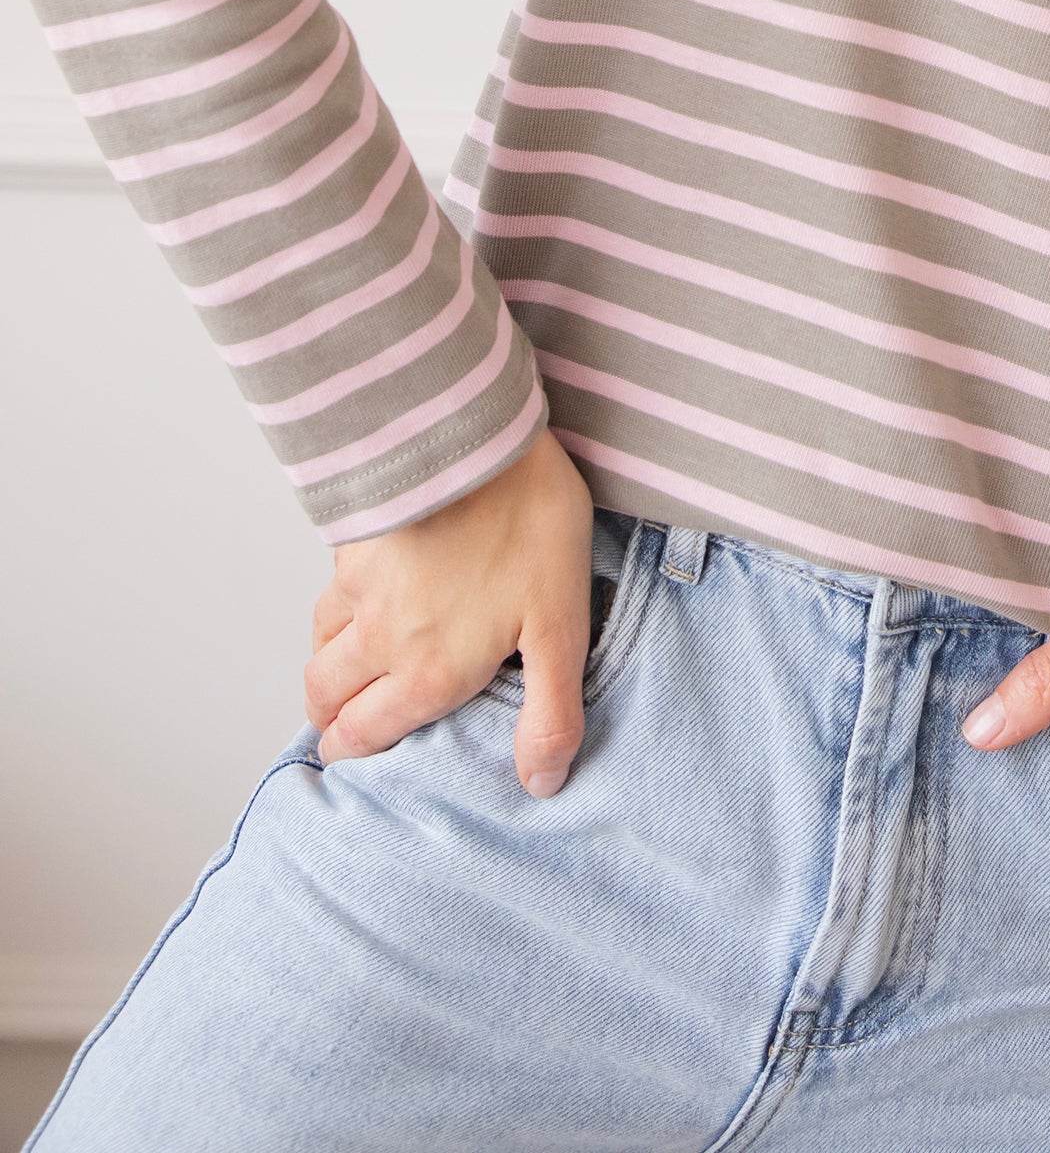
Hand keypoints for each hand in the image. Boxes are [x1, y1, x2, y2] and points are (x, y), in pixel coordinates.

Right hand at [303, 428, 593, 797]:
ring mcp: (357, 587)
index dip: (351, 751)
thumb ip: (550, 712)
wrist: (477, 435)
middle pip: (323, 696)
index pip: (362, 734)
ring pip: (319, 643)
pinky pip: (330, 586)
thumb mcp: (560, 627)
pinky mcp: (352, 539)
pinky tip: (364, 593)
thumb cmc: (528, 522)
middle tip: (342, 721)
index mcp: (427, 673)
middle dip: (329, 717)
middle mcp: (379, 639)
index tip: (348, 755)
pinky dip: (336, 604)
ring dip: (328, 662)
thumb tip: (542, 782)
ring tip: (350, 664)